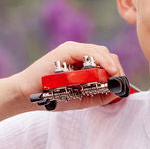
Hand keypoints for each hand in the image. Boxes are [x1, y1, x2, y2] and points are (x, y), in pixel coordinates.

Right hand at [12, 41, 126, 111]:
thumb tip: (119, 92)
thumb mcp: (81, 98)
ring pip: (100, 51)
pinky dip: (101, 60)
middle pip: (106, 54)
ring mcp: (72, 50)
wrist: (27, 95)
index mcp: (84, 63)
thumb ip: (100, 96)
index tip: (121, 85)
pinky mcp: (66, 50)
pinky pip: (89, 51)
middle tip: (120, 82)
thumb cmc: (52, 97)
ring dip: (111, 65)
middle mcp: (79, 53)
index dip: (117, 72)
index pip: (107, 61)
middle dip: (117, 68)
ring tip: (116, 77)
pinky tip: (109, 71)